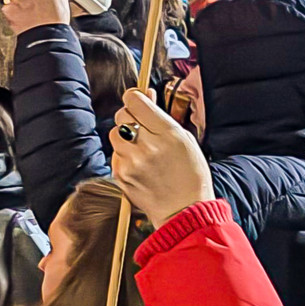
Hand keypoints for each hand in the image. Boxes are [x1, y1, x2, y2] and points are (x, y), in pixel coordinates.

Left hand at [108, 89, 213, 223]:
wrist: (184, 211)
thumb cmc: (190, 175)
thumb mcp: (184, 140)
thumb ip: (161, 116)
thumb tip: (146, 94)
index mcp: (167, 133)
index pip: (134, 100)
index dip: (135, 98)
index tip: (138, 101)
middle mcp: (147, 145)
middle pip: (122, 115)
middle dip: (130, 118)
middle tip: (143, 129)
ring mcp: (132, 161)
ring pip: (114, 133)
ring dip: (125, 138)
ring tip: (142, 150)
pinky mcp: (121, 174)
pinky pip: (115, 154)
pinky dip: (124, 156)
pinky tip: (140, 166)